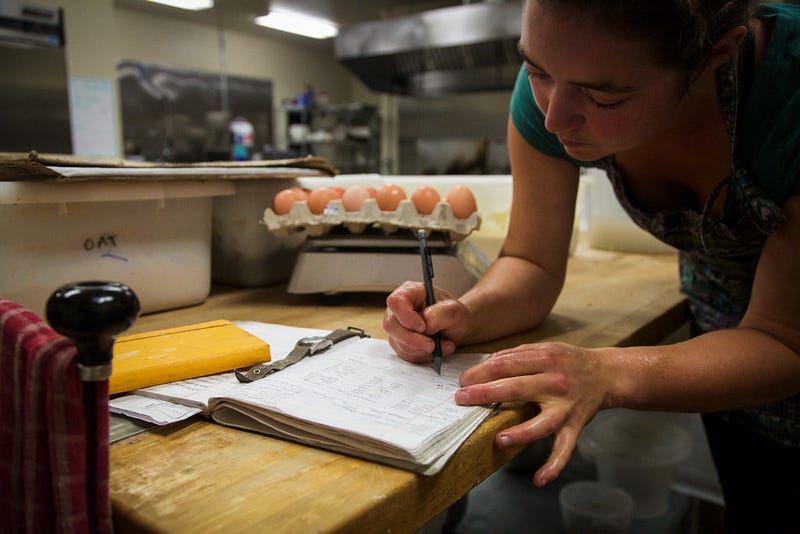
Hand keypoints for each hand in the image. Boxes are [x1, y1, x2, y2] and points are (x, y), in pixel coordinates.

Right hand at [383, 281, 467, 362]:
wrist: (456, 327)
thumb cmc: (452, 314)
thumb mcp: (454, 310)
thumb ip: (440, 314)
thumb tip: (426, 325)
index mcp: (409, 292)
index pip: (396, 301)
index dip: (406, 316)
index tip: (422, 327)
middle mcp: (399, 309)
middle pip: (391, 325)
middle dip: (412, 339)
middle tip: (431, 345)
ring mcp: (397, 327)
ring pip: (398, 343)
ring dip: (422, 349)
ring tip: (444, 345)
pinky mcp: (400, 343)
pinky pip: (406, 354)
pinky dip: (423, 356)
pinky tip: (437, 349)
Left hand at [455, 342, 607, 486]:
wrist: (607, 374)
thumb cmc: (569, 361)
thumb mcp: (545, 348)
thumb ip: (516, 355)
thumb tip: (486, 364)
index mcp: (545, 359)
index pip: (505, 364)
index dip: (481, 372)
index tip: (463, 381)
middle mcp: (555, 382)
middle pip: (516, 388)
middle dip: (485, 394)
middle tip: (462, 399)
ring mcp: (565, 407)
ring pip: (541, 423)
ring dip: (519, 433)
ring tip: (499, 439)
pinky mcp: (574, 426)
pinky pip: (564, 448)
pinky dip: (554, 465)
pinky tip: (539, 479)